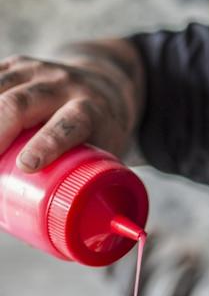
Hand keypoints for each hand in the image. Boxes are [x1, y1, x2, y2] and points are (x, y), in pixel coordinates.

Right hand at [0, 41, 141, 170]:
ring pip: (3, 87)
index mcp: (93, 108)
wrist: (107, 84)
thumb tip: (75, 230)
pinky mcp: (20, 64)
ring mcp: (41, 70)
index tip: (27, 164)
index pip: (72, 122)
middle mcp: (67, 84)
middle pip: (24, 103)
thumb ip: (99, 177)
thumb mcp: (111, 150)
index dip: (49, 143)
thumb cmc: (103, 131)